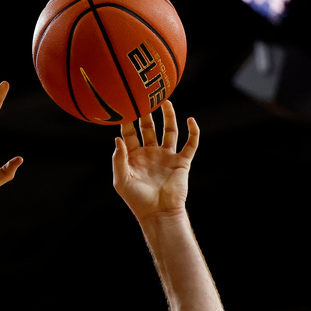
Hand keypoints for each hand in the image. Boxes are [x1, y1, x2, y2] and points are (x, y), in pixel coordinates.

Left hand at [112, 100, 198, 221]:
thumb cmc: (137, 200)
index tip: (125, 106)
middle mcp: (151, 153)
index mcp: (134, 157)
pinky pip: (190, 144)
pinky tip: (191, 120)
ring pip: (169, 131)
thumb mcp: (121, 180)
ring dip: (168, 116)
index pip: (130, 134)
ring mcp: (167, 156)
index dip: (127, 121)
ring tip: (166, 101)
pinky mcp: (182, 162)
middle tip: (145, 97)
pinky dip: (193, 132)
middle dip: (147, 114)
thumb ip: (118, 159)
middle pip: (149, 128)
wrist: (159, 213)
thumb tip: (117, 138)